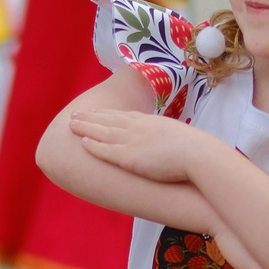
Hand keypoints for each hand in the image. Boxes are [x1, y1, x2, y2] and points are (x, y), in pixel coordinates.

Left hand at [69, 108, 206, 183]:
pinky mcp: (128, 157)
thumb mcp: (179, 138)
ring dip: (85, 127)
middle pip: (108, 119)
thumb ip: (168, 140)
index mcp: (150, 122)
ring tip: (71, 123)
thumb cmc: (195, 150)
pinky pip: (105, 150)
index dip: (108, 113)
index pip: (124, 116)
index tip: (97, 111)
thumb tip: (172, 145)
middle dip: (91, 116)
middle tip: (75, 114)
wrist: (197, 154)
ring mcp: (131, 141)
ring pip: (102, 132)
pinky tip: (81, 141)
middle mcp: (138, 128)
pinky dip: (92, 145)